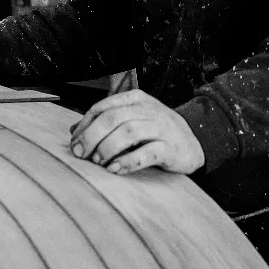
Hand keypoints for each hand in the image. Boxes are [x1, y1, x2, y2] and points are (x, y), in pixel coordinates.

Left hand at [69, 89, 204, 175]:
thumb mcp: (132, 120)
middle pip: (113, 118)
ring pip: (129, 132)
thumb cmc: (157, 133)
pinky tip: (115, 169)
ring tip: (98, 162)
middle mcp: (149, 110)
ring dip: (108, 148)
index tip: (74, 144)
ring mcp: (162, 128)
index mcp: (136, 100)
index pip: (103, 107)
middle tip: (81, 154)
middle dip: (92, 137)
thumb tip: (74, 132)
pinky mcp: (171, 149)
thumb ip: (106, 122)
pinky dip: (128, 161)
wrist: (193, 144)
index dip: (85, 126)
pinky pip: (148, 153)